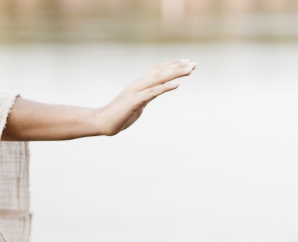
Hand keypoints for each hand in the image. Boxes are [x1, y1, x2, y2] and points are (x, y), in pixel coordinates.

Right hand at [2, 59, 196, 141]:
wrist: (102, 122)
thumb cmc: (120, 115)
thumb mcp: (138, 103)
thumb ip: (148, 96)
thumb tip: (156, 93)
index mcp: (139, 83)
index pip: (158, 70)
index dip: (173, 65)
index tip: (188, 63)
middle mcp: (138, 83)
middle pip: (161, 71)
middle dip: (179, 67)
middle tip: (194, 64)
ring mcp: (136, 91)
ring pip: (158, 79)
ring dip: (175, 74)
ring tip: (190, 71)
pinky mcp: (135, 101)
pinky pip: (152, 92)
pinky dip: (164, 88)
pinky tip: (176, 86)